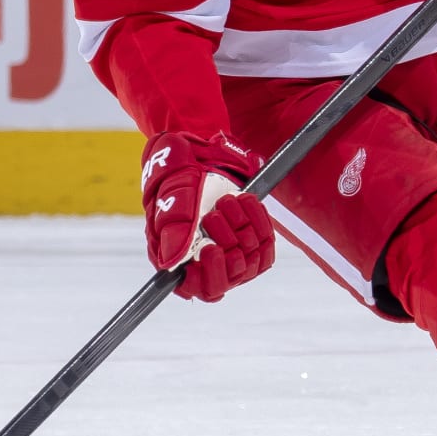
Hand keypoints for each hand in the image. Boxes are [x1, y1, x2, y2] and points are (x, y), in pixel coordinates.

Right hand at [140, 131, 274, 303]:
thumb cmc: (177, 170)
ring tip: (228, 199)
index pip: (195, 286)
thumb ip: (173, 224)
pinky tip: (246, 201)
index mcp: (174, 255)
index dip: (207, 274)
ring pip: (247, 264)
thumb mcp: (172, 189)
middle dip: (226, 243)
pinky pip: (264, 248)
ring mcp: (227, 250)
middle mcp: (200, 259)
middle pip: (226, 279)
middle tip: (217, 212)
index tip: (211, 248)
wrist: (200, 149)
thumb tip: (172, 262)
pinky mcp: (248, 240)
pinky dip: (259, 224)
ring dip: (242, 229)